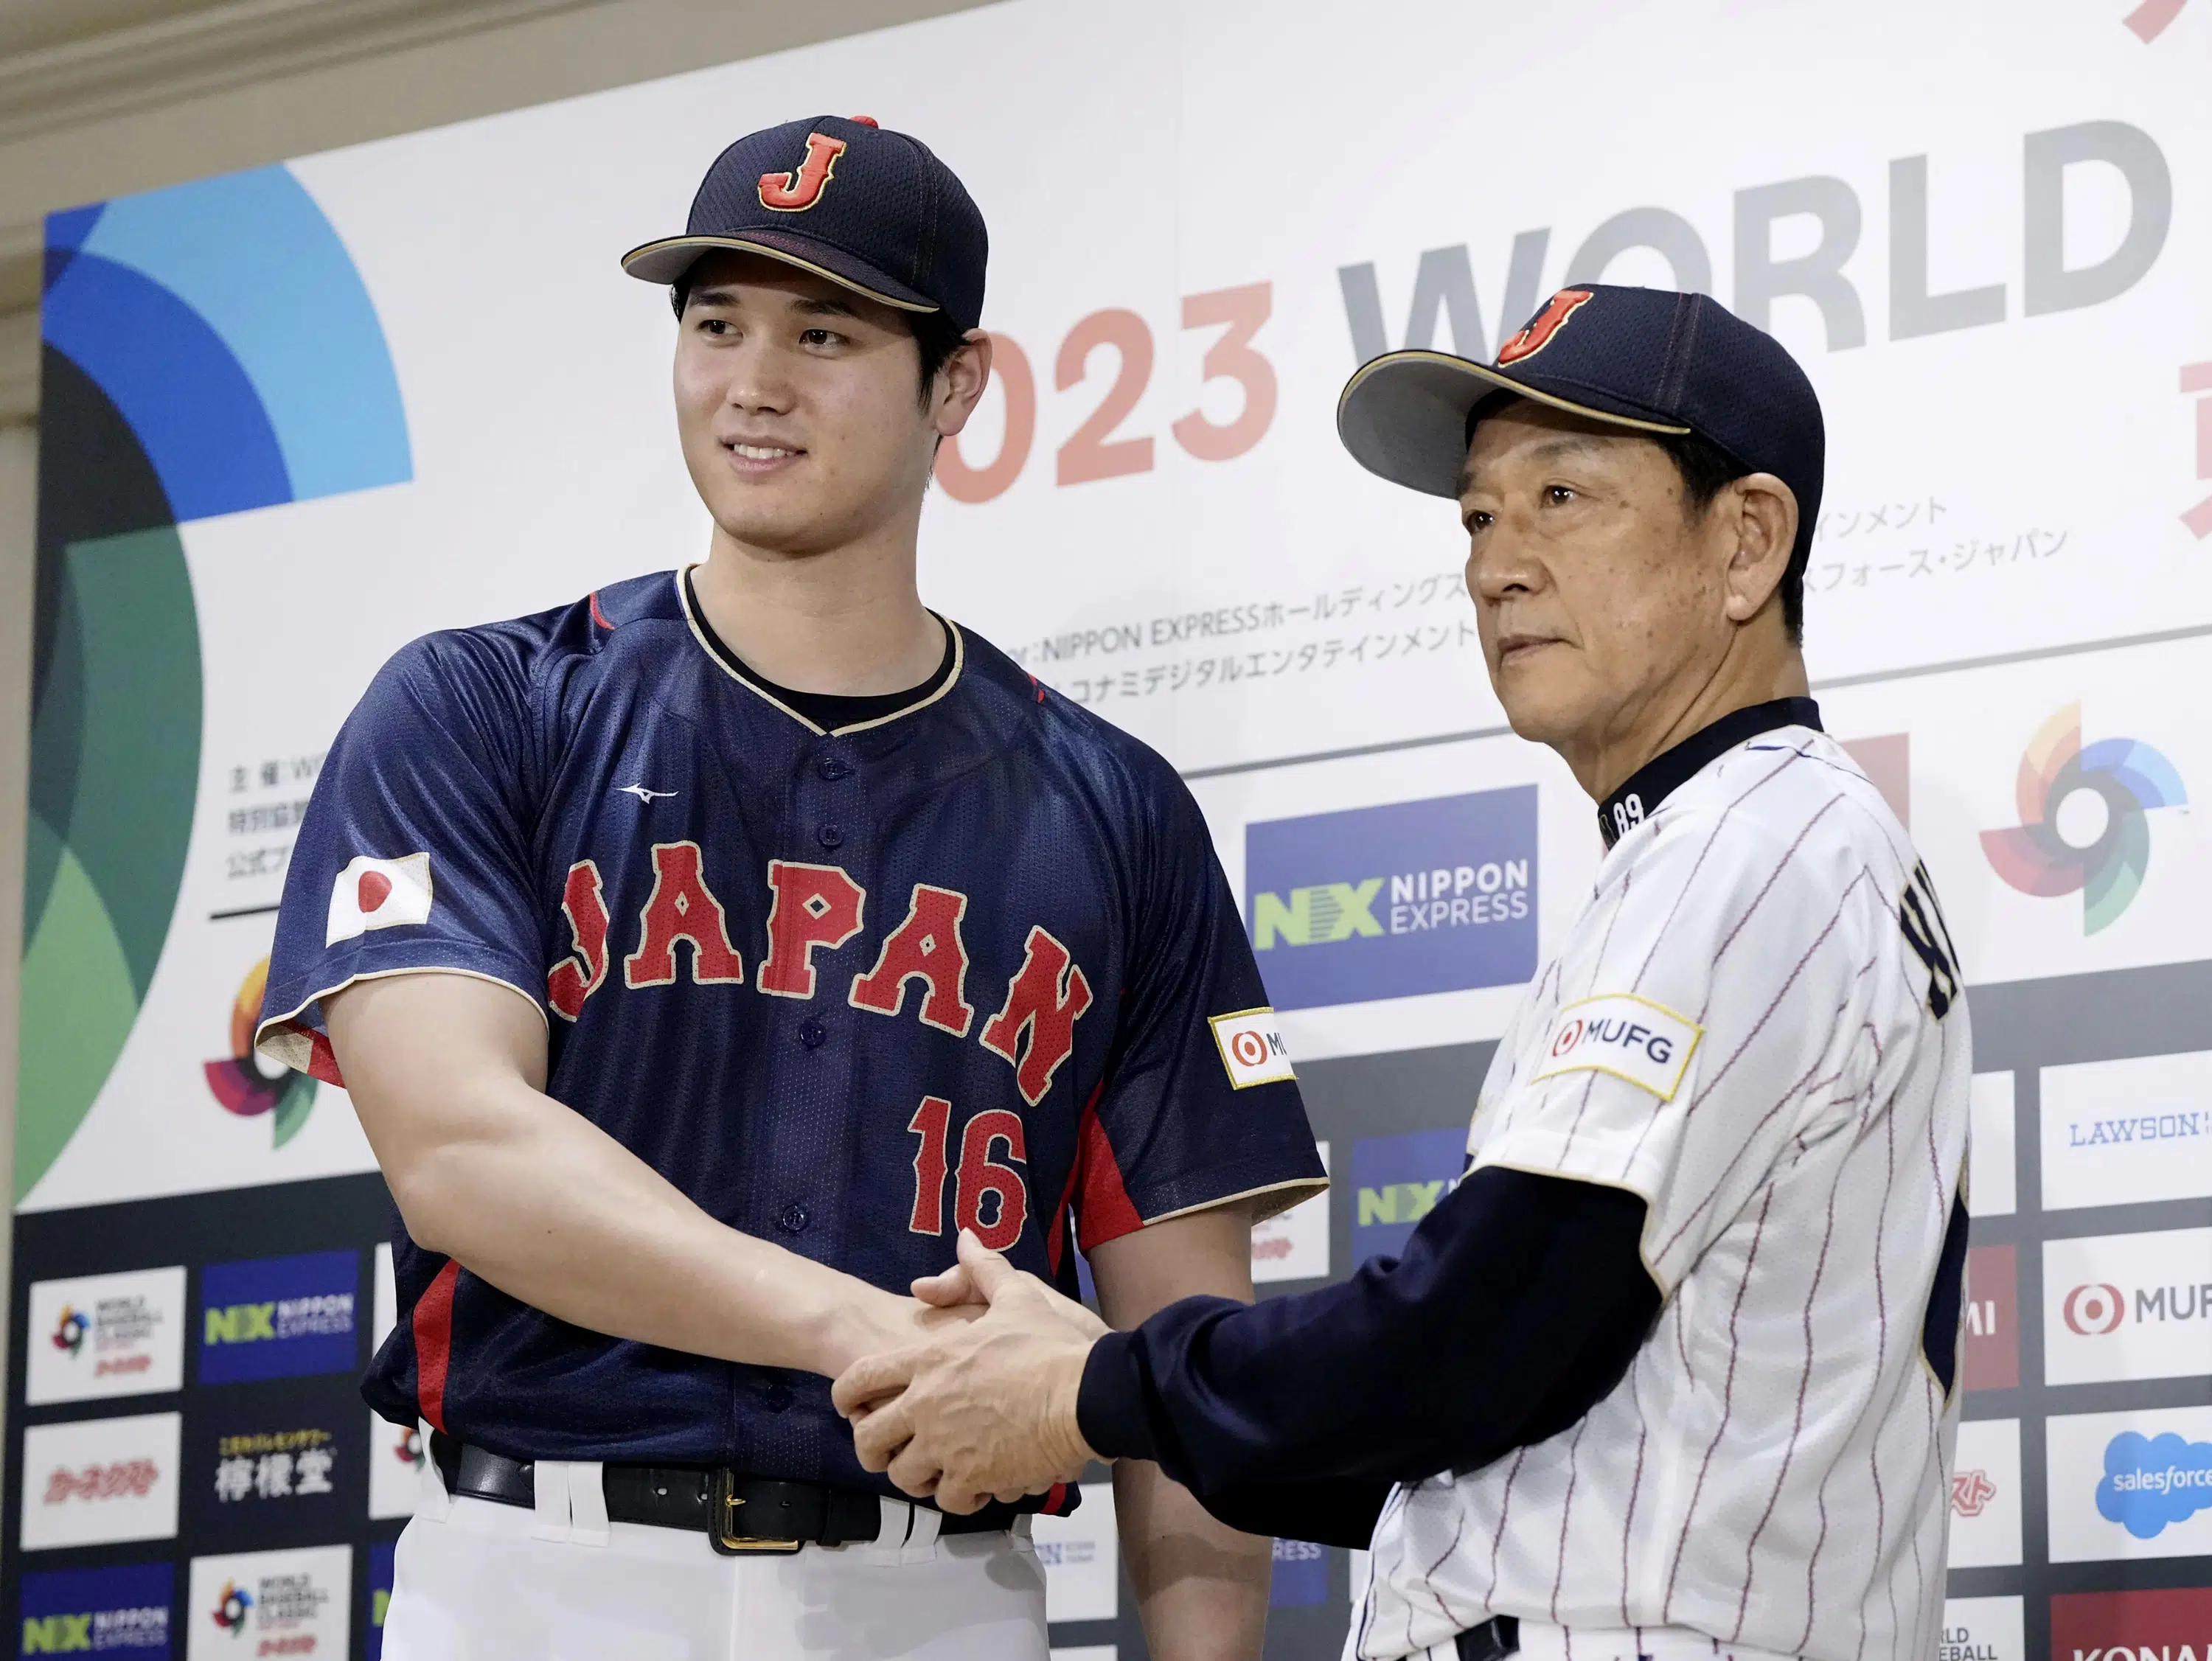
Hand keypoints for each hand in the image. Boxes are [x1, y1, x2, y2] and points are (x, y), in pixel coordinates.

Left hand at [833, 1230, 1107, 1513]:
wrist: (1087, 1397)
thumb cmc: (1050, 1346)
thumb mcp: (1018, 1296)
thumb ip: (983, 1269)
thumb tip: (966, 1237)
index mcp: (929, 1360)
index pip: (860, 1379)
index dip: (845, 1395)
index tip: (849, 1406)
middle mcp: (927, 1405)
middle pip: (869, 1440)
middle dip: (872, 1449)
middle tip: (888, 1451)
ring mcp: (946, 1446)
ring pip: (903, 1476)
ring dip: (915, 1475)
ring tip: (934, 1469)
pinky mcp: (973, 1478)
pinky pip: (947, 1499)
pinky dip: (957, 1496)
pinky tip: (973, 1486)